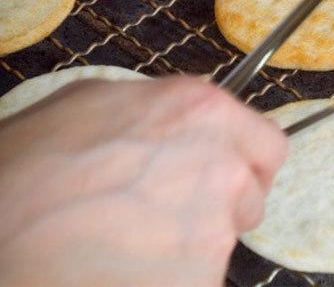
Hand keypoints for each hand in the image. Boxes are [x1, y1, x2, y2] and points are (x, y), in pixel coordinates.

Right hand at [0, 76, 286, 285]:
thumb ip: (159, 103)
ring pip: (222, 241)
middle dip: (222, 203)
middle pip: (250, 195)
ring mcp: (212, 231)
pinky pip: (197, 279)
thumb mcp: (93, 102)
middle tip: (169, 209)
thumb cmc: (29, 165)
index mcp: (202, 110)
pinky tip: (125, 267)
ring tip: (131, 239)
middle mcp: (222, 166)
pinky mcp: (197, 284)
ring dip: (190, 242)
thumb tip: (186, 116)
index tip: (229, 172)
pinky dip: (171, 277)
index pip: (267, 144)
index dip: (248, 161)